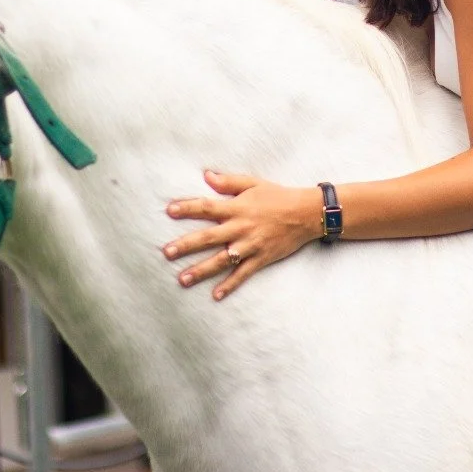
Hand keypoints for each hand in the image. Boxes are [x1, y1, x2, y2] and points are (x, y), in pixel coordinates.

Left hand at [163, 171, 323, 300]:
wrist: (306, 213)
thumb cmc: (278, 196)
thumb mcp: (253, 183)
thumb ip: (229, 182)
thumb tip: (207, 176)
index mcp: (236, 208)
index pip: (206, 207)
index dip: (187, 208)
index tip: (169, 211)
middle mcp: (240, 228)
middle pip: (207, 237)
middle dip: (186, 245)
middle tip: (166, 253)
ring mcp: (249, 245)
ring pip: (220, 260)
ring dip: (200, 270)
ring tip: (182, 279)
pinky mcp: (260, 259)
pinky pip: (242, 274)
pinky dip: (229, 285)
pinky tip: (215, 295)